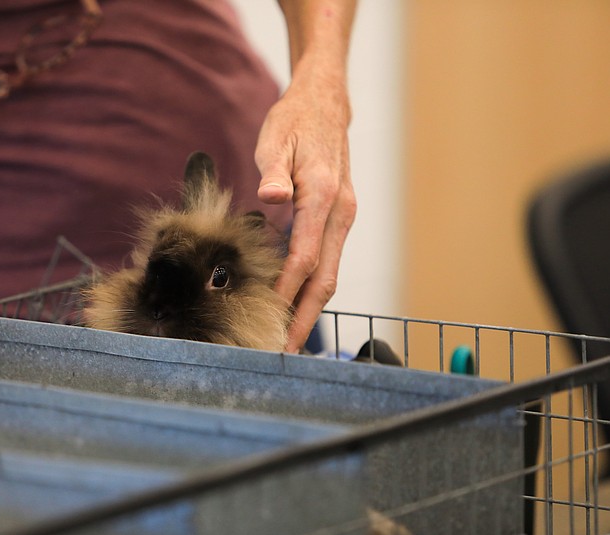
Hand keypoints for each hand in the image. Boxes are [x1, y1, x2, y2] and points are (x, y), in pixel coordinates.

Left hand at [256, 72, 355, 352]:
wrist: (325, 104)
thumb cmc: (295, 121)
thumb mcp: (275, 139)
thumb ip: (272, 173)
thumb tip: (270, 199)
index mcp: (322, 195)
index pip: (305, 256)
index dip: (288, 291)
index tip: (270, 318)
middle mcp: (340, 212)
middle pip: (325, 278)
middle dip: (304, 317)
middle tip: (283, 349)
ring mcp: (343, 217)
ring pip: (329, 274)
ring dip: (309, 308)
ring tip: (286, 336)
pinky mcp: (338, 219)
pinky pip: (327, 261)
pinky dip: (312, 288)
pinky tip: (294, 303)